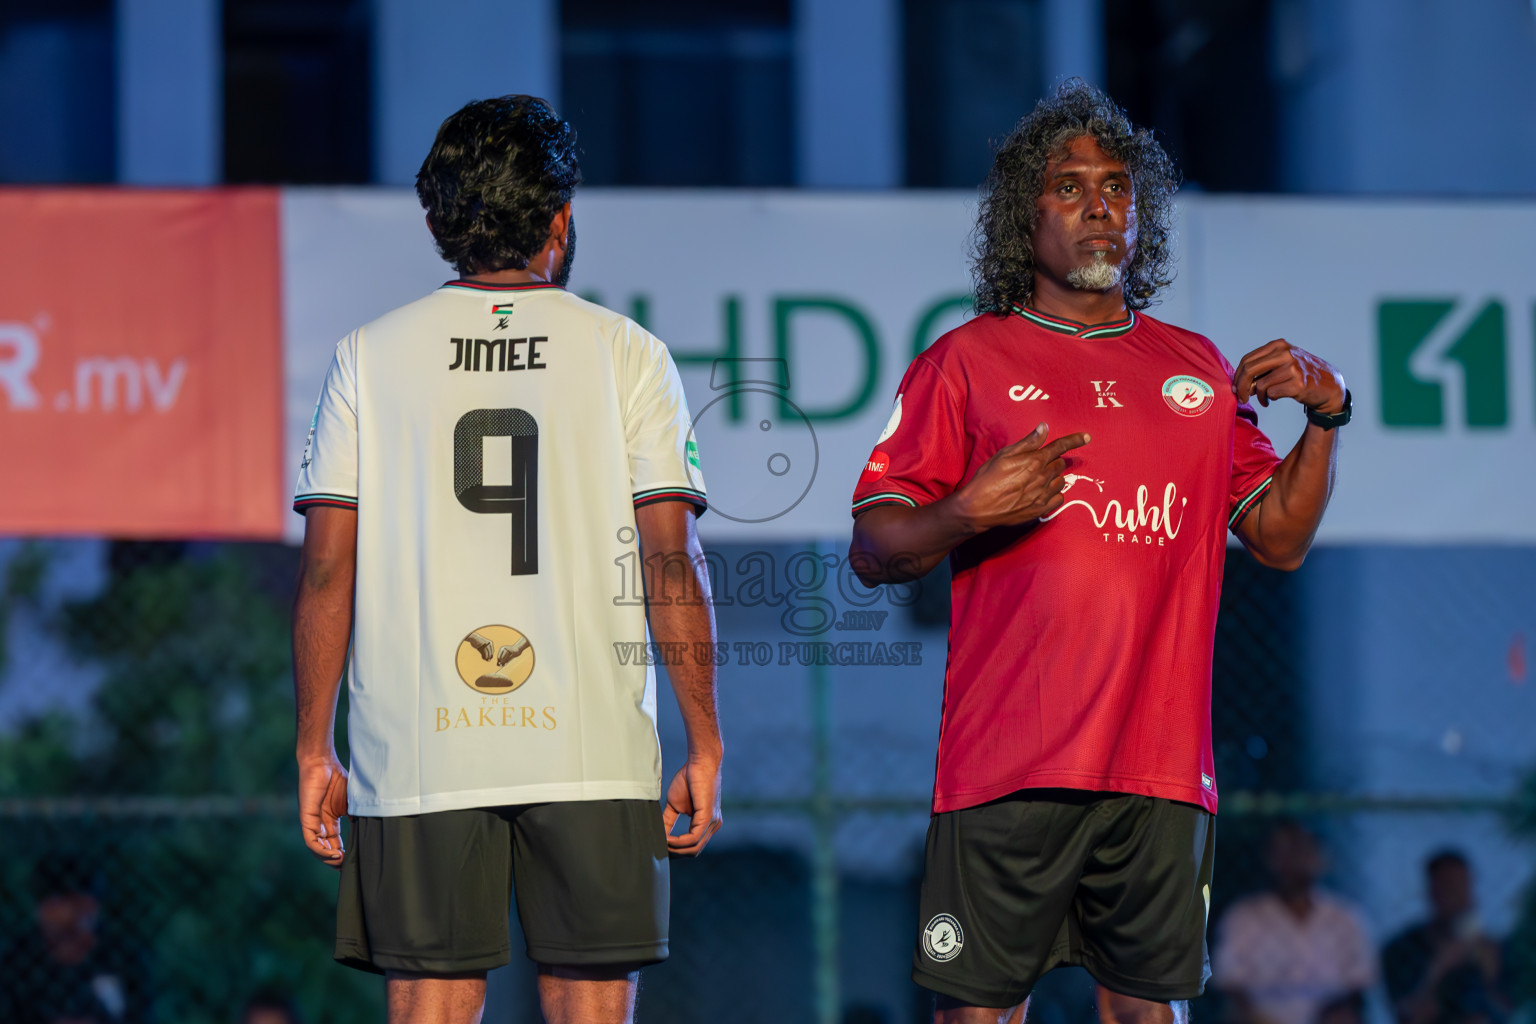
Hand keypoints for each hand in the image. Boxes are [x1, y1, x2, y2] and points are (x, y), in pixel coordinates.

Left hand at [297, 751, 348, 867]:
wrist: (323, 762)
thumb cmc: (338, 777)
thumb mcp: (352, 801)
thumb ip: (357, 815)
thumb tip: (367, 831)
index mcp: (330, 819)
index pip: (335, 842)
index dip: (343, 854)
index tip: (353, 861)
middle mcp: (320, 823)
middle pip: (325, 848)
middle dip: (335, 860)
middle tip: (347, 867)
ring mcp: (312, 822)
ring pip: (316, 848)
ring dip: (327, 858)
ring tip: (340, 862)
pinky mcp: (306, 818)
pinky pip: (310, 840)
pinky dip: (320, 849)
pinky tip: (332, 853)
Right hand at [662, 753, 722, 855]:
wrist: (700, 762)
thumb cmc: (688, 779)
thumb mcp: (675, 804)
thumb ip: (669, 821)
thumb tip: (659, 835)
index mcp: (706, 823)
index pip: (693, 846)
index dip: (677, 850)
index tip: (661, 847)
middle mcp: (713, 825)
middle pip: (694, 851)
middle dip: (676, 853)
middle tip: (659, 849)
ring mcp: (712, 822)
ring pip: (694, 847)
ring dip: (675, 848)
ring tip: (661, 843)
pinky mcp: (708, 817)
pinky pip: (693, 838)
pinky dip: (678, 841)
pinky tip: (667, 837)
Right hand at [954, 423, 1090, 530]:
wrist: (978, 508)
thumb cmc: (987, 478)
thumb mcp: (1004, 454)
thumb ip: (1028, 442)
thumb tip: (1044, 427)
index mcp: (1035, 460)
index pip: (1060, 446)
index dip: (1075, 440)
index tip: (1087, 437)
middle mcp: (1043, 477)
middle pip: (1060, 464)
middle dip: (1055, 460)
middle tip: (1040, 463)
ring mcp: (1043, 494)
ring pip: (1060, 481)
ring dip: (1054, 477)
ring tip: (1038, 479)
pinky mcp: (1041, 509)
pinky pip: (1059, 499)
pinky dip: (1055, 494)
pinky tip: (1042, 493)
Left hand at [1232, 339, 1345, 412]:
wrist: (1328, 385)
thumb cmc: (1300, 375)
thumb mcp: (1281, 364)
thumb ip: (1261, 369)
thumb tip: (1237, 384)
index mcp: (1278, 345)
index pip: (1247, 360)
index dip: (1237, 376)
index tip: (1235, 388)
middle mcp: (1285, 353)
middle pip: (1249, 370)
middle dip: (1241, 387)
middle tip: (1241, 398)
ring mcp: (1292, 367)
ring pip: (1260, 385)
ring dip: (1258, 396)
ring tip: (1264, 399)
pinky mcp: (1298, 383)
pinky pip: (1271, 394)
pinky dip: (1268, 399)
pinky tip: (1274, 399)